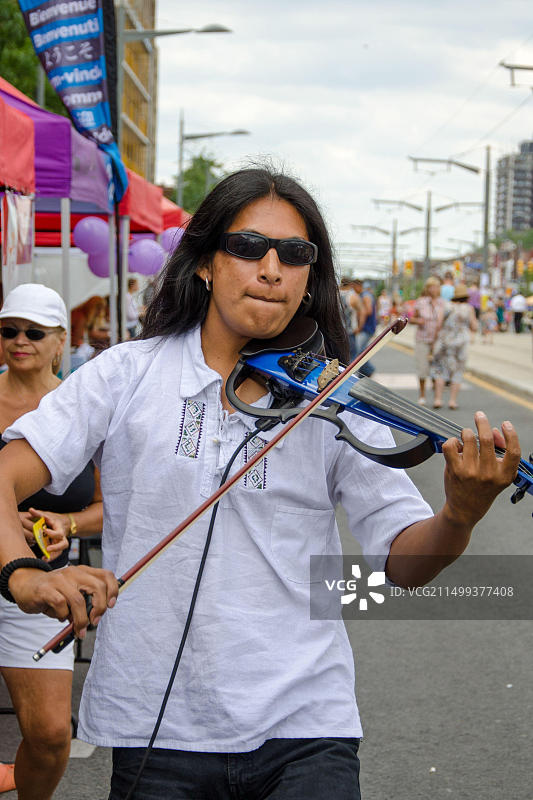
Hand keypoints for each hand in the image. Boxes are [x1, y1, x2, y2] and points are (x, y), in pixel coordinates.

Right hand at [8, 564, 118, 636]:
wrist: (25, 585)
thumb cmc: (52, 592)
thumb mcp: (72, 593)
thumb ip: (85, 601)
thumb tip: (96, 618)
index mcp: (83, 572)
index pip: (106, 575)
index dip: (113, 590)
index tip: (111, 605)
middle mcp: (74, 572)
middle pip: (97, 587)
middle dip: (99, 608)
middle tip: (94, 621)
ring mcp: (60, 579)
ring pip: (79, 600)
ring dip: (81, 620)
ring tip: (79, 629)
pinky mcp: (46, 589)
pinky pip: (61, 605)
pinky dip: (63, 616)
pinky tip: (60, 617)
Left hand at [19, 507, 69, 560]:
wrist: (64, 523)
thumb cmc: (53, 519)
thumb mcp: (47, 515)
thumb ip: (39, 514)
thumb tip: (30, 510)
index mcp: (59, 528)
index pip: (58, 532)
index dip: (52, 533)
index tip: (45, 531)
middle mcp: (62, 537)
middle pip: (63, 544)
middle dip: (56, 547)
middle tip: (48, 549)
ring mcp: (60, 542)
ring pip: (60, 551)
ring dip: (53, 555)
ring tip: (44, 558)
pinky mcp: (58, 547)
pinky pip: (56, 554)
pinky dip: (50, 557)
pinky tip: (43, 560)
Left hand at [442, 412, 520, 527]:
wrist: (465, 509)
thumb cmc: (483, 487)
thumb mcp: (499, 474)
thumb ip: (500, 452)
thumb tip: (492, 430)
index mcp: (504, 475)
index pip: (513, 452)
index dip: (511, 435)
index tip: (505, 424)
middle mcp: (489, 474)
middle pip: (486, 439)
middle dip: (481, 422)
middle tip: (479, 415)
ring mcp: (471, 472)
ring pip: (467, 439)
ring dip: (466, 432)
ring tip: (466, 436)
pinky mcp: (455, 471)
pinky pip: (450, 446)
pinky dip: (452, 441)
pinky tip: (455, 445)